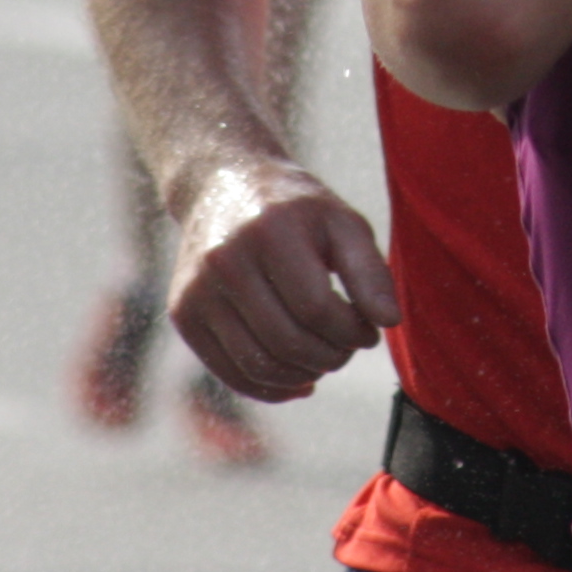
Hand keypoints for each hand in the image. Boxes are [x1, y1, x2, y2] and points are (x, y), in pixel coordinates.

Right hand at [166, 158, 400, 401]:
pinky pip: (230, 372)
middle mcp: (224, 259)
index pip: (317, 308)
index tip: (369, 331)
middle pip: (287, 340)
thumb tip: (388, 321)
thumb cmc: (296, 209)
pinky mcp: (183, 313)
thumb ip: (370, 270)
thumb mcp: (342, 223)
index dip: (352, 332)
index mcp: (270, 230)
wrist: (222, 184)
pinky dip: (271, 388)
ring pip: (258, 364)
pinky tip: (299, 379)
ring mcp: (196, 289)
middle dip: (331, 356)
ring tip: (324, 358)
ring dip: (304, 374)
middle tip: (347, 347)